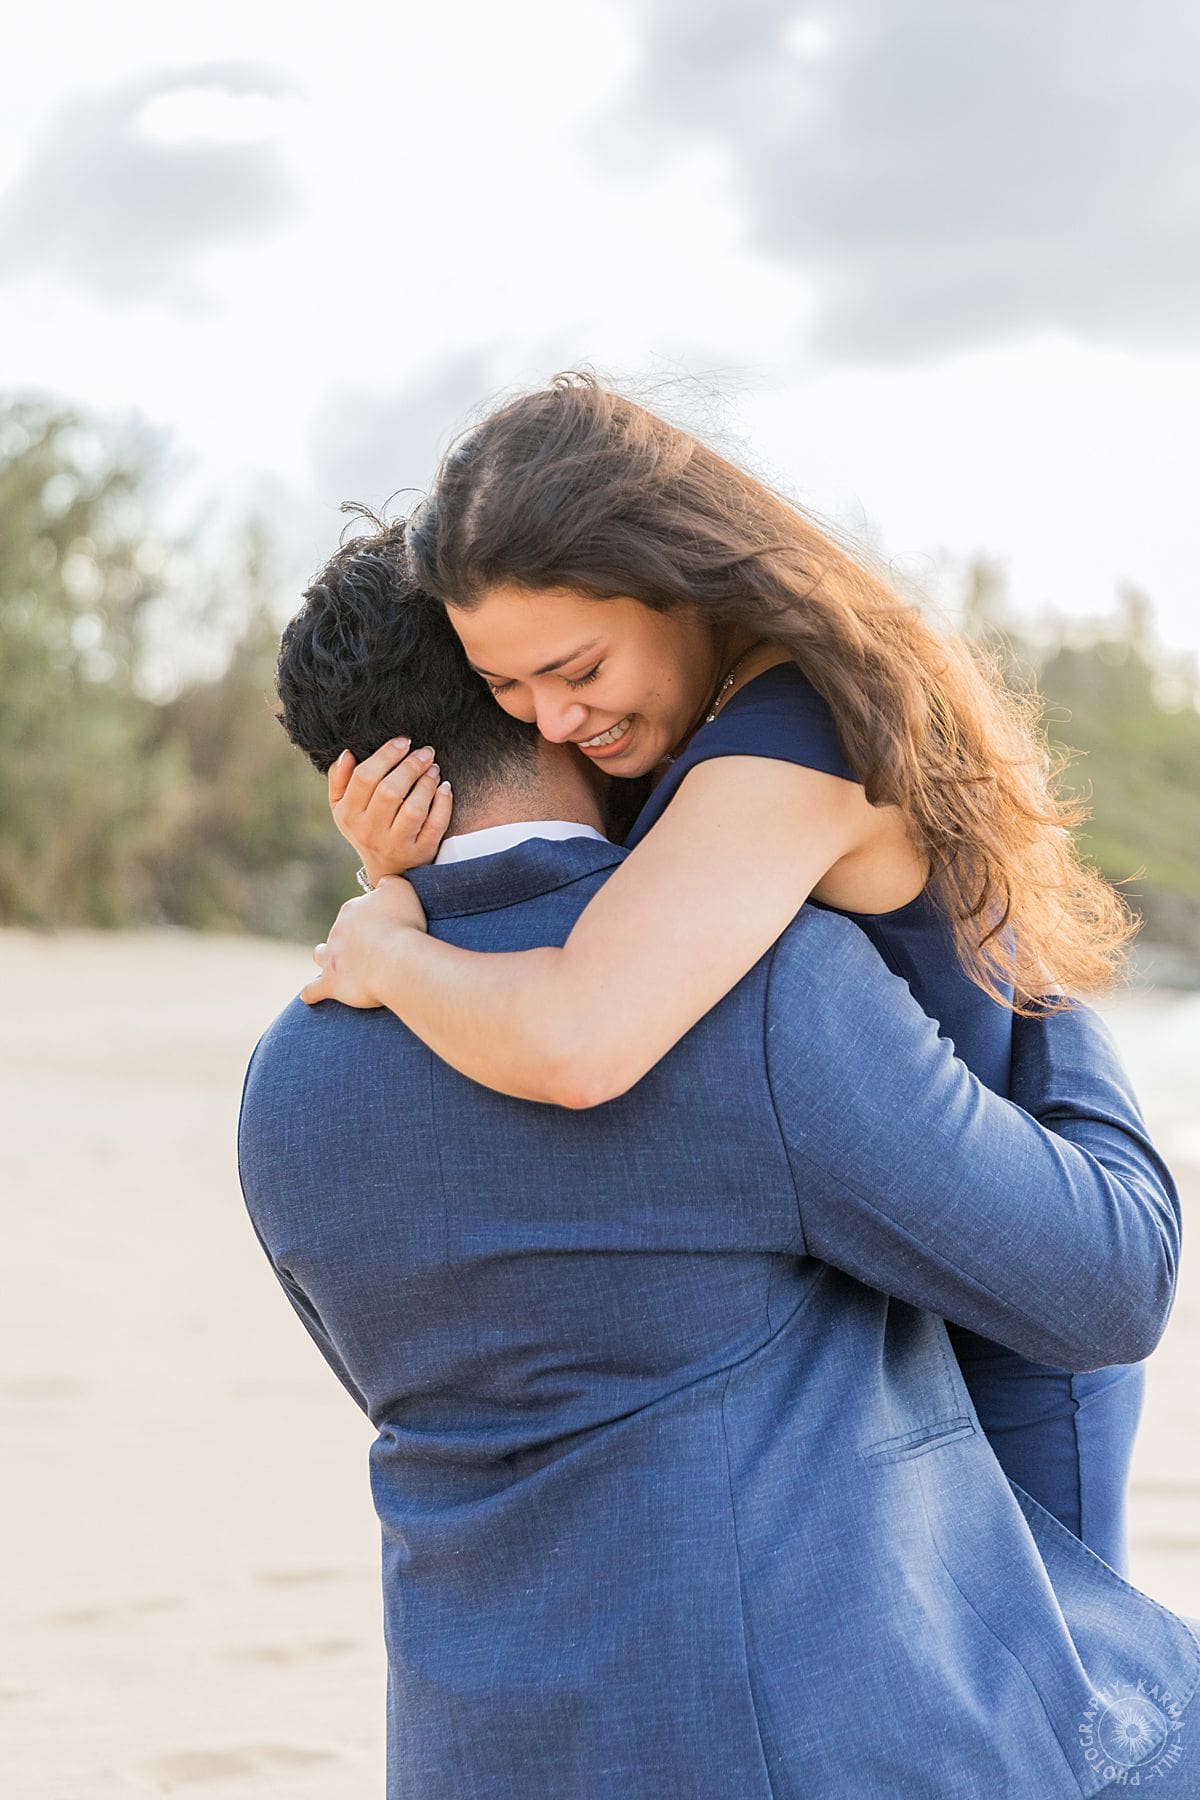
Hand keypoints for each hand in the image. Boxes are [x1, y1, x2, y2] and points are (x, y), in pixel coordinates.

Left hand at [301, 877, 428, 1007]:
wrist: (394, 958)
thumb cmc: (402, 924)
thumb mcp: (402, 890)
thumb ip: (390, 883)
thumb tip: (383, 884)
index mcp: (353, 910)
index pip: (358, 911)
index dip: (372, 919)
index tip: (387, 926)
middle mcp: (338, 931)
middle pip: (342, 932)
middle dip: (352, 938)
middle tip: (373, 948)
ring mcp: (331, 958)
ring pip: (321, 954)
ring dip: (325, 957)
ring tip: (334, 965)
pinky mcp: (331, 983)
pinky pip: (314, 989)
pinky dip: (311, 993)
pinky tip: (309, 997)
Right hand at [328, 738, 452, 884]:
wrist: (387, 870)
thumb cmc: (366, 827)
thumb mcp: (344, 807)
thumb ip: (340, 779)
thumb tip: (347, 754)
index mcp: (348, 815)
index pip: (364, 778)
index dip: (386, 755)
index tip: (403, 741)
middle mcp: (370, 831)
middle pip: (390, 791)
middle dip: (411, 766)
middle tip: (425, 752)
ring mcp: (396, 845)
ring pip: (414, 808)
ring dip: (426, 783)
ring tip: (433, 768)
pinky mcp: (420, 853)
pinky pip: (435, 825)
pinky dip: (443, 804)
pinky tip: (445, 788)